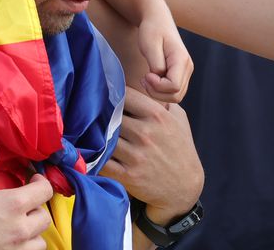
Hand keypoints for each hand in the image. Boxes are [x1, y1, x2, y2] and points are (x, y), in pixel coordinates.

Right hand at [0, 143, 52, 249]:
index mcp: (12, 205)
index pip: (45, 191)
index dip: (42, 182)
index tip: (33, 180)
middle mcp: (19, 229)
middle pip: (45, 218)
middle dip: (38, 208)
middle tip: (25, 204)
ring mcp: (14, 249)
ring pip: (40, 241)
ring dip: (33, 232)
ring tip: (20, 225)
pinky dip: (24, 248)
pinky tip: (11, 241)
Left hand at [99, 88, 203, 220]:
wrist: (184, 188)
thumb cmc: (181, 150)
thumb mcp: (179, 120)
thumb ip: (162, 102)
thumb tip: (144, 85)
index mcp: (158, 116)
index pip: (126, 95)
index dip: (114, 93)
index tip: (107, 95)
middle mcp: (146, 133)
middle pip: (111, 115)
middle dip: (102, 113)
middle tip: (93, 113)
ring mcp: (136, 155)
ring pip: (104, 137)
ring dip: (95, 135)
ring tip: (89, 132)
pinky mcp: (128, 176)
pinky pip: (102, 162)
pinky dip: (93, 157)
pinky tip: (90, 152)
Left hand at [137, 14, 193, 102]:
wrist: (157, 19)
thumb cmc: (152, 30)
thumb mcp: (150, 45)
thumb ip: (156, 64)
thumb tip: (159, 79)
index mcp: (181, 59)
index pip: (174, 86)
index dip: (157, 86)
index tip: (145, 75)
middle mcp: (188, 67)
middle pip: (176, 95)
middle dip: (157, 93)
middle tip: (144, 79)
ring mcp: (186, 71)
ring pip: (176, 95)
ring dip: (159, 93)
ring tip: (146, 79)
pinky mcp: (181, 73)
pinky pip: (174, 91)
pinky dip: (161, 90)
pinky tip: (151, 79)